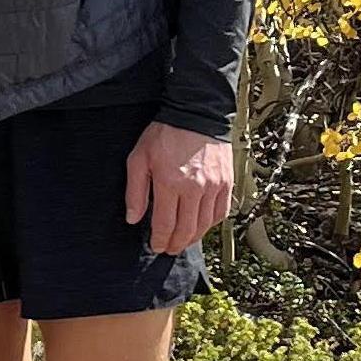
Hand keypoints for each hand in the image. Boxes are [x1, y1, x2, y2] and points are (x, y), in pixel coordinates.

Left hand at [128, 121, 232, 254]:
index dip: (159, 240)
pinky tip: (201, 226)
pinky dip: (211, 224)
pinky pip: (221, 212)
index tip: (155, 246)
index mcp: (170, 183)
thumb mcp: (139, 158)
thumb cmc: (164, 133)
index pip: (165, 224)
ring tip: (183, 241)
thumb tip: (133, 219)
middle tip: (168, 249)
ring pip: (204, 224)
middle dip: (175, 244)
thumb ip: (135, 191)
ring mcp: (214, 186)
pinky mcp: (226, 182)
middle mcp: (194, 188)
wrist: (196, 112)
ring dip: (193, 238)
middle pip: (186, 230)